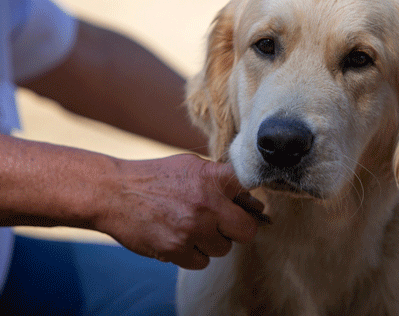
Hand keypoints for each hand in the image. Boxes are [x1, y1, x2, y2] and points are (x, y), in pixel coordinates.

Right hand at [95, 154, 262, 268]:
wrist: (114, 192)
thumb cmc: (156, 177)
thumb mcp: (190, 167)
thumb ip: (220, 179)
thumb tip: (253, 201)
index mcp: (213, 177)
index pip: (251, 190)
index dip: (251, 201)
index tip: (248, 206)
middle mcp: (207, 203)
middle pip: (247, 230)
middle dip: (237, 229)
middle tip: (223, 225)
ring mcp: (192, 228)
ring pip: (223, 248)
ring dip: (212, 243)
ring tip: (192, 229)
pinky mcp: (175, 249)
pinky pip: (201, 262)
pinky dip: (193, 255)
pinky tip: (180, 240)